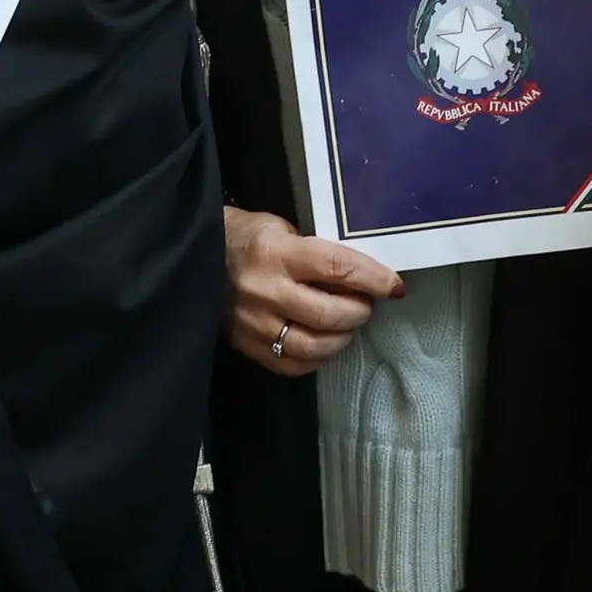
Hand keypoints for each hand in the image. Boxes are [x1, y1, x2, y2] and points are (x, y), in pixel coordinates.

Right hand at [223, 203, 401, 376]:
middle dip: (359, 311)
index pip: (336, 268)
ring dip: (341, 338)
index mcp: (275, 252)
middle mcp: (264, 290)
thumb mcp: (282, 228)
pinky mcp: (246, 345)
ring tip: (346, 325)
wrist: (196, 255)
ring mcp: (253, 323)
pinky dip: (316, 357)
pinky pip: (291, 364)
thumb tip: (362, 277)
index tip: (394, 286)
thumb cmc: (247, 236)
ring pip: (313, 346)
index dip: (373, 279)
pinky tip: (322, 343)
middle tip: (365, 304)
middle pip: (329, 313)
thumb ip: (318, 253)